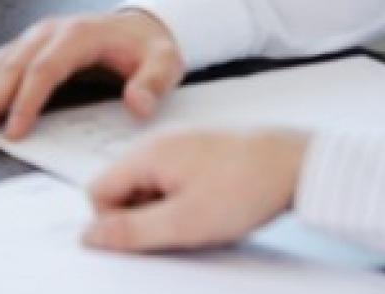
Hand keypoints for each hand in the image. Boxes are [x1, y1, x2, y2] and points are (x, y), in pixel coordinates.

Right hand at [0, 9, 182, 141]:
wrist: (137, 27)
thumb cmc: (146, 47)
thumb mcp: (164, 62)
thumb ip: (153, 84)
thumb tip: (136, 105)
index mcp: (77, 35)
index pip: (44, 70)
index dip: (26, 102)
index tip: (14, 132)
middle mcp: (47, 33)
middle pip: (9, 68)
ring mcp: (32, 38)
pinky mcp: (25, 47)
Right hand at [84, 130, 309, 251]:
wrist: (297, 165)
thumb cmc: (244, 188)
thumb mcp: (184, 223)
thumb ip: (131, 232)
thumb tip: (87, 236)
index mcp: (145, 154)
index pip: (97, 193)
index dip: (114, 224)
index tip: (149, 239)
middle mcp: (156, 145)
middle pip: (123, 191)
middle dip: (144, 219)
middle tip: (180, 232)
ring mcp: (179, 148)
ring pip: (150, 191)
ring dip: (166, 213)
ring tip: (203, 220)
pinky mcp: (199, 156)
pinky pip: (173, 185)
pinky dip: (185, 203)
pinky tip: (213, 210)